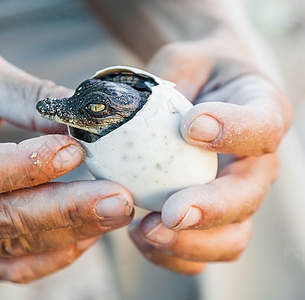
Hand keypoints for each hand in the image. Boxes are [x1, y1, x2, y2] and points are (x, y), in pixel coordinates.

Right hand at [0, 52, 133, 282]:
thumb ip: (29, 98)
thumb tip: (86, 118)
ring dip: (68, 232)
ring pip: (9, 245)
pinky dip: (52, 255)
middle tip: (118, 199)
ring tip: (113, 212)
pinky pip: (8, 266)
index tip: (76, 149)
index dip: (26, 166)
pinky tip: (85, 236)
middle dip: (65, 210)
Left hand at [128, 41, 291, 273]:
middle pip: (248, 196)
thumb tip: (125, 112)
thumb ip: (164, 80)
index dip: (233, 130)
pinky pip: (202, 251)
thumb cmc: (194, 74)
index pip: (263, 126)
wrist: (202, 91)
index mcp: (259, 113)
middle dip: (210, 209)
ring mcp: (235, 195)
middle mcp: (255, 162)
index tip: (191, 126)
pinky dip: (173, 254)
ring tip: (144, 231)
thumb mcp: (182, 62)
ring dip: (190, 243)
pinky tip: (138, 236)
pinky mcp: (211, 217)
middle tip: (170, 212)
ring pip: (232, 237)